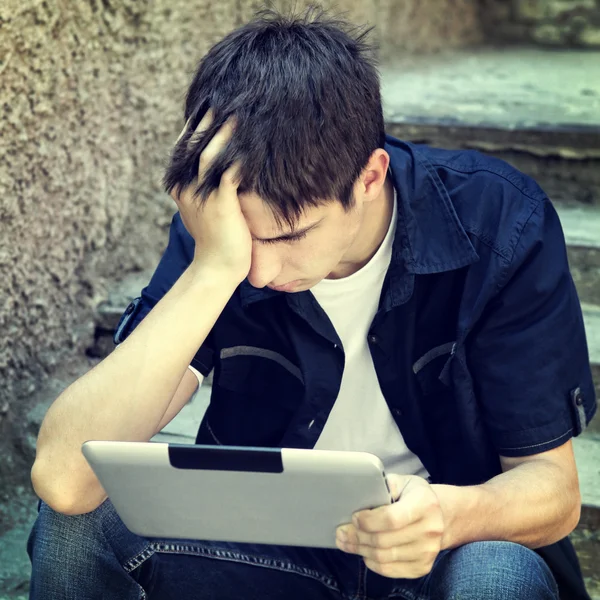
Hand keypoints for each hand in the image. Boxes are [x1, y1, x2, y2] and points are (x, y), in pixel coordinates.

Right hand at [171, 110, 251, 284]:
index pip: (184, 145)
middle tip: (225, 96)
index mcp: (180, 184)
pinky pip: (229, 171)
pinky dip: (239, 155)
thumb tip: (215, 165)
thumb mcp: (204, 207)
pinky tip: (252, 141)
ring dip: (223, 131)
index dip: (196, 122)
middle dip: (209, 119)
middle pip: (194, 143)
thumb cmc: (217, 239)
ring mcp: (200, 194)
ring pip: (209, 153)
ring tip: (238, 112)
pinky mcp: (219, 203)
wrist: (217, 268)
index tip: (210, 102)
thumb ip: (205, 185)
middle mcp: (185, 186)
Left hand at [336, 475, 443, 578]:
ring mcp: (428, 551)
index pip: (391, 518)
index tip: (354, 517)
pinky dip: (372, 563)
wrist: (440, 515)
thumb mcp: (402, 482)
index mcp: (425, 504)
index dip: (368, 521)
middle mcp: (430, 529)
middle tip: (341, 531)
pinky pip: (390, 570)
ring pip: (384, 557)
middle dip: (357, 536)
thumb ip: (383, 487)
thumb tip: (359, 497)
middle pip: (384, 540)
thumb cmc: (413, 495)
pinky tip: (363, 553)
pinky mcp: (423, 567)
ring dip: (360, 550)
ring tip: (346, 542)